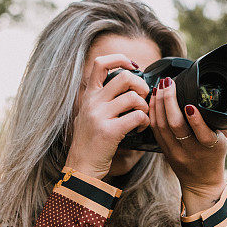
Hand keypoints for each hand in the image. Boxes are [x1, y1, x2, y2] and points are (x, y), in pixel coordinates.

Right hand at [65, 55, 150, 179]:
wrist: (81, 167)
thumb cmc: (90, 143)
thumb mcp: (88, 115)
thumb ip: (101, 99)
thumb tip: (127, 85)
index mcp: (88, 96)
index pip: (100, 63)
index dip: (120, 59)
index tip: (133, 66)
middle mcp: (92, 102)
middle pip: (124, 77)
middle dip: (141, 85)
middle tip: (144, 98)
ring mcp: (99, 116)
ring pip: (134, 97)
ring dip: (145, 107)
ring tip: (142, 117)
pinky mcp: (109, 131)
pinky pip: (137, 117)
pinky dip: (145, 122)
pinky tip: (140, 128)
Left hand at [149, 77, 226, 213]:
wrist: (201, 182)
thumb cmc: (215, 155)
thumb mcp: (225, 138)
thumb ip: (226, 118)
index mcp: (210, 147)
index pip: (202, 134)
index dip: (196, 120)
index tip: (190, 104)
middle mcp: (191, 151)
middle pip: (175, 125)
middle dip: (169, 100)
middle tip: (169, 82)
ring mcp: (175, 152)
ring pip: (161, 126)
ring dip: (159, 103)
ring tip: (160, 85)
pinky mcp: (164, 151)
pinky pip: (155, 129)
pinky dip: (153, 111)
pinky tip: (154, 98)